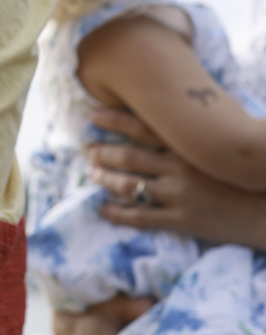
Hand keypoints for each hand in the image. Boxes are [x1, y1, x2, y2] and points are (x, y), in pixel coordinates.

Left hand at [86, 109, 265, 247]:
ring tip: (91, 173)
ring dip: (106, 178)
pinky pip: (140, 217)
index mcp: (188, 146)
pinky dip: (117, 213)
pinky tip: (103, 210)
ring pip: (129, 185)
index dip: (115, 120)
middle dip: (103, 152)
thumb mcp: (223, 146)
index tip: (93, 115)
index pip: (144, 127)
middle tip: (87, 149)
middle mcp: (178, 167)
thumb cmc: (248, 175)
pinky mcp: (180, 219)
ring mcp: (177, 194)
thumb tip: (179, 118)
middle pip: (129, 156)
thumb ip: (199, 135)